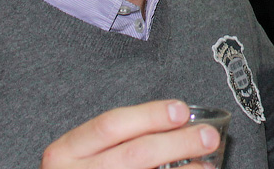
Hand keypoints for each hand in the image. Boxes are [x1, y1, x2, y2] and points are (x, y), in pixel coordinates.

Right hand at [41, 100, 219, 168]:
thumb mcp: (85, 151)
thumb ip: (119, 137)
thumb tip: (176, 120)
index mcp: (66, 151)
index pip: (111, 125)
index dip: (149, 115)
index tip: (181, 110)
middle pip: (135, 153)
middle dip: (177, 143)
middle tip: (207, 136)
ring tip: (205, 164)